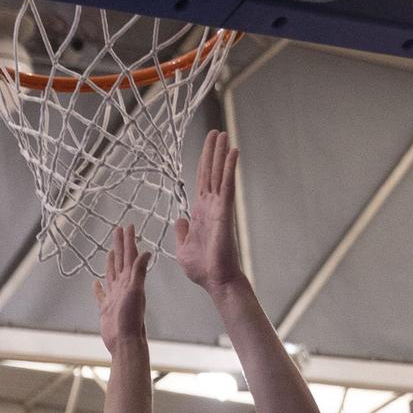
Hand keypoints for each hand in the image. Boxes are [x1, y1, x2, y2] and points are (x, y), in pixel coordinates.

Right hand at [93, 224, 150, 352]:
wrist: (124, 341)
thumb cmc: (131, 319)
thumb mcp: (136, 292)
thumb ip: (139, 272)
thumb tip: (146, 252)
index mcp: (131, 281)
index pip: (129, 256)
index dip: (128, 241)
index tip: (127, 226)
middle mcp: (123, 286)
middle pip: (120, 261)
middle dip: (120, 245)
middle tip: (117, 230)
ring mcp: (114, 296)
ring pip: (111, 274)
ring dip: (111, 262)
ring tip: (109, 251)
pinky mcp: (106, 308)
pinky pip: (101, 294)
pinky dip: (98, 288)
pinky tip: (95, 282)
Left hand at [175, 129, 243, 293]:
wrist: (215, 281)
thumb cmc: (202, 269)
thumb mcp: (183, 249)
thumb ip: (182, 232)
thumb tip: (180, 220)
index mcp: (199, 213)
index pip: (201, 181)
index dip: (203, 163)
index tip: (207, 147)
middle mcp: (210, 206)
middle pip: (211, 172)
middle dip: (212, 152)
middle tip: (216, 132)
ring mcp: (219, 208)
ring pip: (219, 174)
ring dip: (221, 154)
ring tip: (224, 134)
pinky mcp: (225, 211)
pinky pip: (227, 185)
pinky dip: (230, 168)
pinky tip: (233, 151)